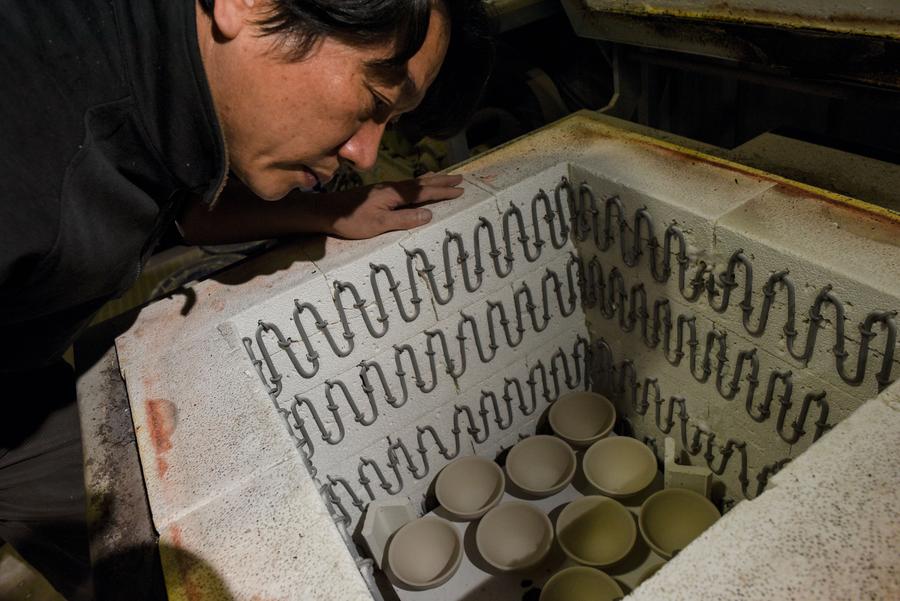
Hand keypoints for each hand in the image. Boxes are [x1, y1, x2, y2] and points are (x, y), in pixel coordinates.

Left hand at [321, 173, 463, 238]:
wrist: (326, 211)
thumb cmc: (352, 220)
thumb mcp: (379, 224)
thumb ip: (404, 219)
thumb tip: (429, 214)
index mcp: (395, 194)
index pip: (425, 192)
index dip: (443, 191)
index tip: (460, 190)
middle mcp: (392, 187)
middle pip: (422, 182)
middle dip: (442, 181)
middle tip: (460, 178)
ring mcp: (385, 188)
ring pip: (414, 182)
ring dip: (431, 180)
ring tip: (444, 177)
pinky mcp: (379, 192)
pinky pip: (406, 184)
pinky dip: (418, 182)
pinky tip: (415, 185)